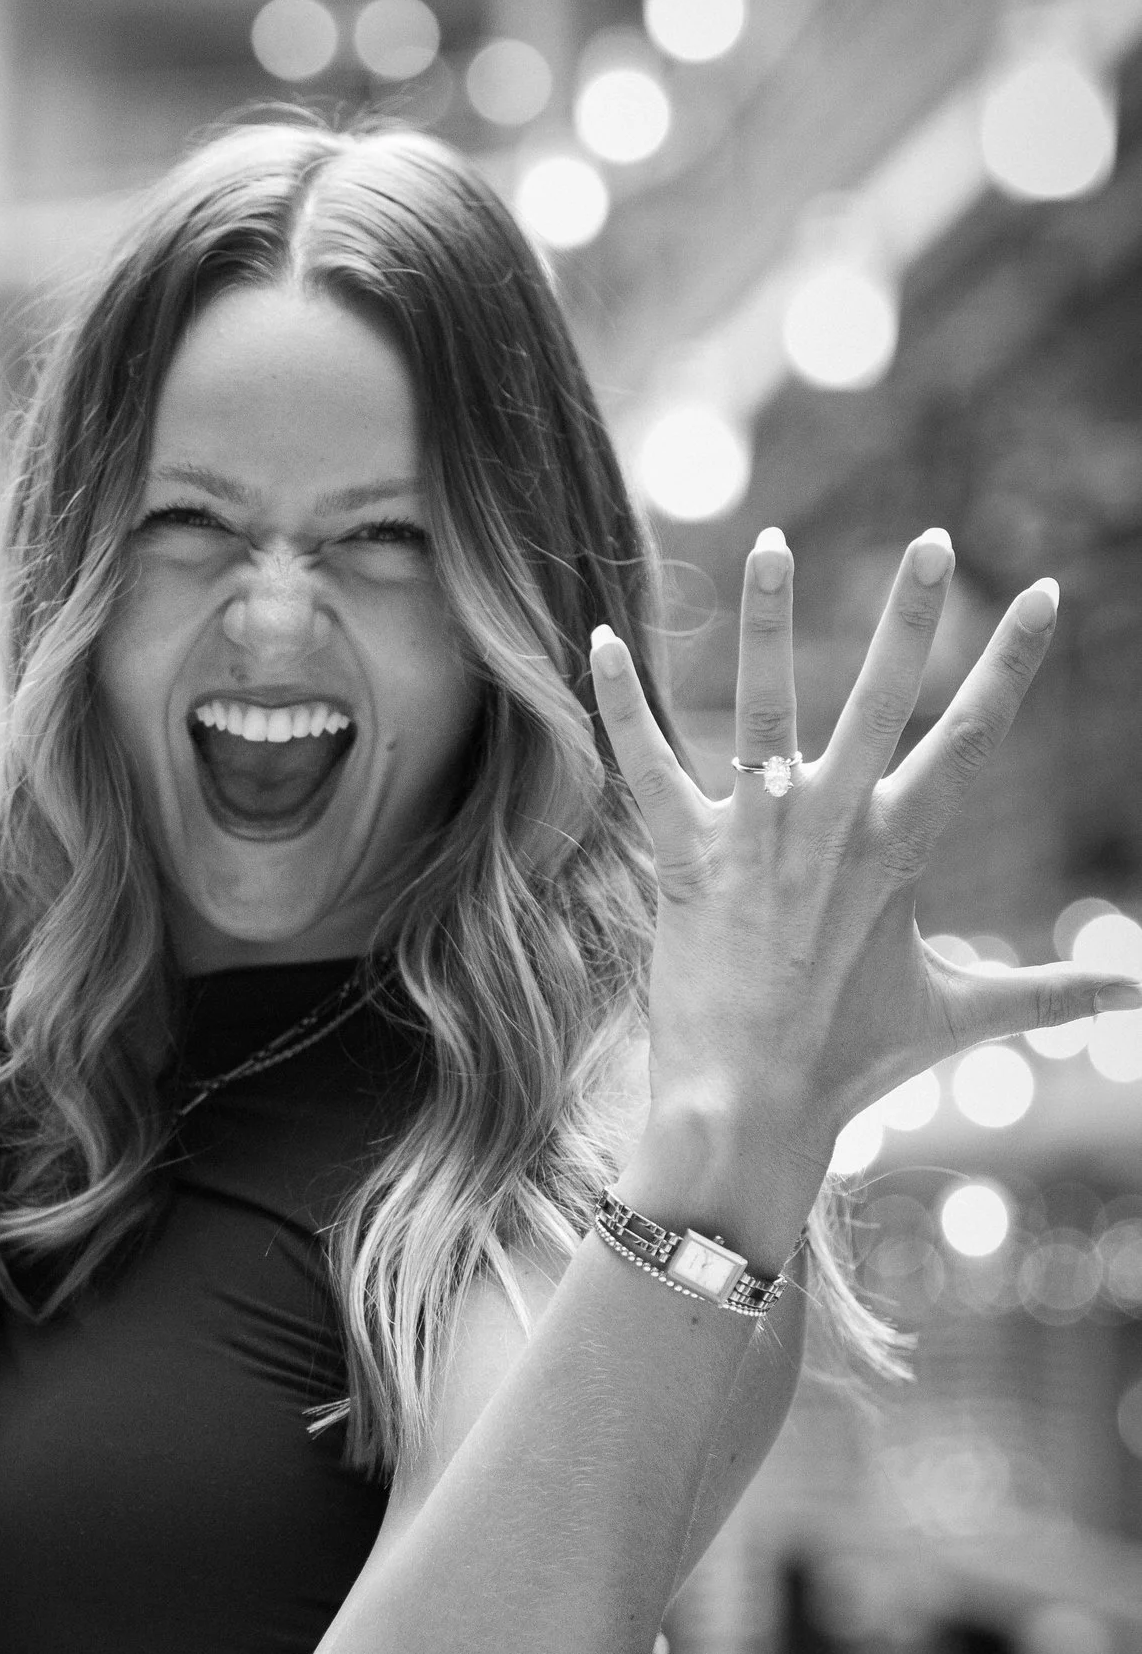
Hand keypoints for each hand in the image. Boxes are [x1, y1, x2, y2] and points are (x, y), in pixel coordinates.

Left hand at [590, 528, 1138, 1272]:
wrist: (753, 1113)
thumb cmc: (856, 1065)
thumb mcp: (963, 1013)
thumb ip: (1051, 993)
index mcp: (904, 848)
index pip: (973, 738)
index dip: (1011, 665)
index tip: (1045, 593)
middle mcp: (837, 826)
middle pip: (883, 699)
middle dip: (914, 616)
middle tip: (935, 540)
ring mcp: (760, 836)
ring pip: (765, 704)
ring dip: (767, 622)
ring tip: (771, 542)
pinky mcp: (686, 858)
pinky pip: (648, 766)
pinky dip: (622, 704)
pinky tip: (602, 639)